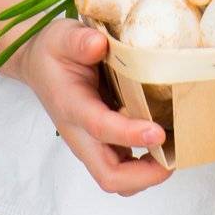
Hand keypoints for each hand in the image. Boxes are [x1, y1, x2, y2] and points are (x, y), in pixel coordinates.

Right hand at [15, 19, 172, 193]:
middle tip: (174, 158)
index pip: (100, 128)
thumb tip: (99, 44)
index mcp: (71, 106)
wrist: (40, 65)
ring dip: (147, 174)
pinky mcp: (101, 144)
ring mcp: (91, 143)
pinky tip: (166, 145)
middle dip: (144, 175)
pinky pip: (123, 167)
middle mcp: (80, 134)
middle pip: (109, 176)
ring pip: (117, 178)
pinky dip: (145, 166)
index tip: (159, 132)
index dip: (130, 134)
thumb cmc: (54, 52)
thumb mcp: (62, 36)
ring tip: (175, 153)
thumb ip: (78, 40)